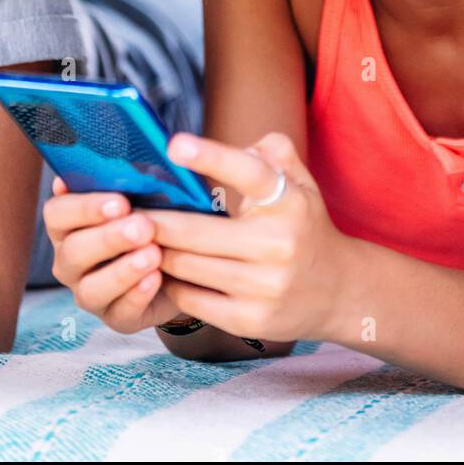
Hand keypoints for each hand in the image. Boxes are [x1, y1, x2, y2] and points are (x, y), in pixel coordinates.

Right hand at [43, 179, 179, 332]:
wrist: (185, 261)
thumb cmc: (157, 217)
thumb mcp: (146, 195)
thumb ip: (129, 179)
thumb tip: (122, 156)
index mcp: (69, 225)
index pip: (58, 214)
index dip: (84, 208)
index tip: (119, 201)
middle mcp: (71, 261)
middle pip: (74, 251)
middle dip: (109, 238)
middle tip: (142, 226)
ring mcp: (90, 294)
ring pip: (91, 288)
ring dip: (123, 270)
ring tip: (153, 254)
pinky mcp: (117, 319)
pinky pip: (121, 312)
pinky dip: (138, 295)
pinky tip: (157, 279)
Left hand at [139, 131, 350, 343]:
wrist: (339, 290)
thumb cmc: (305, 225)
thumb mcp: (300, 182)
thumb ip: (272, 151)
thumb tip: (235, 148)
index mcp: (288, 202)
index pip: (248, 173)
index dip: (211, 157)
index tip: (174, 145)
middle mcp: (277, 244)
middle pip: (195, 231)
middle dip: (153, 222)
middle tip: (124, 213)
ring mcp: (263, 286)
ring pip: (186, 266)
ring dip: (156, 253)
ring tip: (134, 242)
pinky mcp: (248, 320)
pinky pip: (190, 298)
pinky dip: (171, 283)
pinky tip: (161, 271)